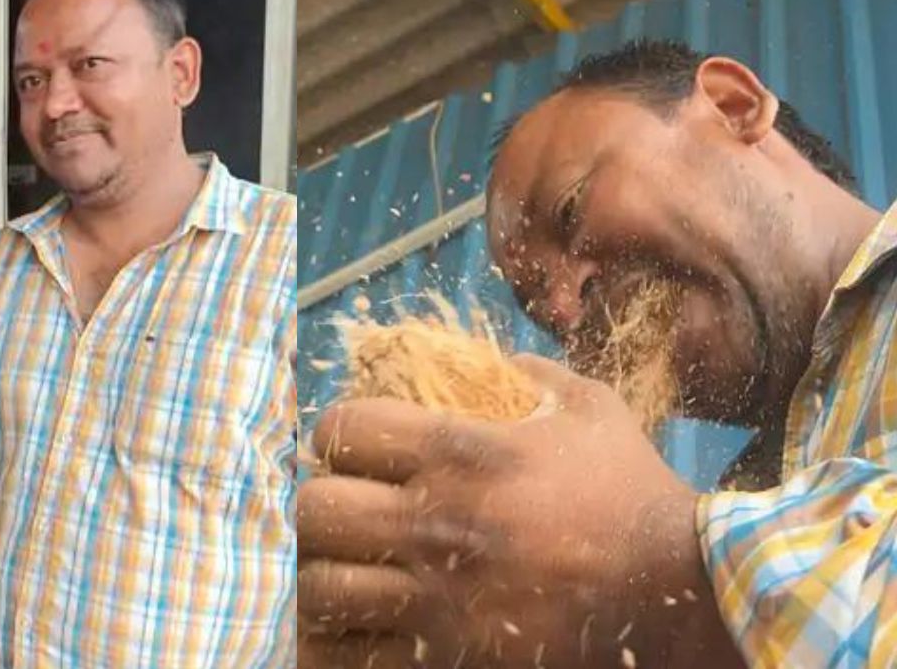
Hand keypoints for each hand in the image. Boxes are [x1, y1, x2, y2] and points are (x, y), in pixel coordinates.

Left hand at [297, 354, 741, 667]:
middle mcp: (437, 523)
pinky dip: (342, 639)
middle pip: (316, 510)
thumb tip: (498, 359)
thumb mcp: (591, 408)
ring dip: (325, 575)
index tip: (350, 446)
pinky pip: (352, 655)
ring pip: (321, 588)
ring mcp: (437, 599)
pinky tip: (361, 622)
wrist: (681, 592)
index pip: (344, 429)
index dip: (336, 433)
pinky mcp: (445, 659)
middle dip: (320, 505)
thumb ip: (534, 373)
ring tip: (345, 570)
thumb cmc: (631, 493)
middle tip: (343, 510)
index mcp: (461, 454)